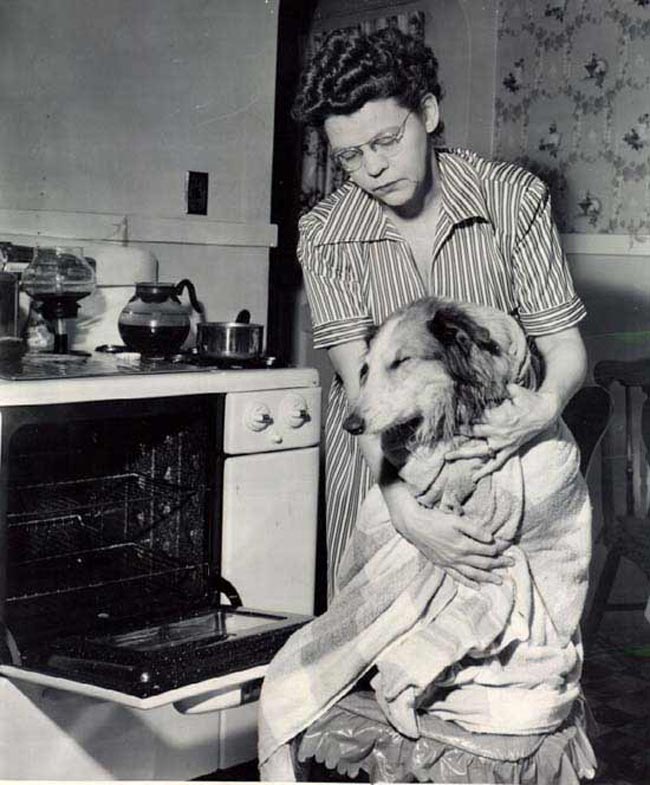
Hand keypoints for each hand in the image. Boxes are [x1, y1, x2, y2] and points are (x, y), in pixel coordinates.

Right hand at [383, 484, 512, 588]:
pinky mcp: (443, 565)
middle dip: (499, 563)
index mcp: (464, 545)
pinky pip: (458, 577)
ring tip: (500, 581)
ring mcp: (450, 563)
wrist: (414, 526)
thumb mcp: (456, 520)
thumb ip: (474, 530)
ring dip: (488, 577)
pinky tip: (477, 587)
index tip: (509, 545)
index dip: (500, 548)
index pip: (488, 549)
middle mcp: (458, 557)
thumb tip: (490, 539)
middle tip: (512, 563)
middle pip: (484, 563)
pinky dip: (469, 583)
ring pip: (473, 574)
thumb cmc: (435, 520)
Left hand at [445, 384, 560, 480]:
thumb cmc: (529, 398)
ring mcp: (503, 443)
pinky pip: (497, 462)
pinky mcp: (510, 449)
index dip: (461, 416)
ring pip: (480, 450)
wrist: (546, 412)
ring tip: (447, 457)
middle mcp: (498, 431)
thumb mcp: (516, 389)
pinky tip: (474, 477)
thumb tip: (494, 377)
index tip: (447, 417)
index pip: (475, 417)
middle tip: (440, 434)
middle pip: (472, 432)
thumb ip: (504, 386)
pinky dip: (486, 470)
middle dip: (456, 432)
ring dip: (463, 453)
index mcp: (498, 416)